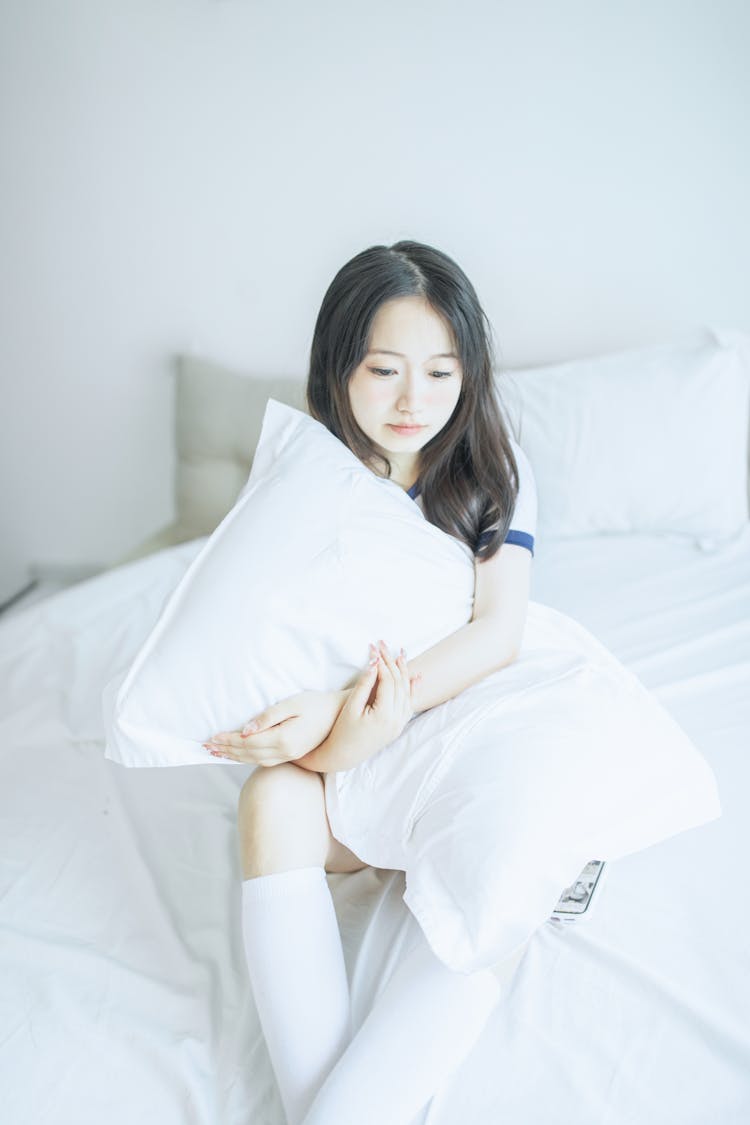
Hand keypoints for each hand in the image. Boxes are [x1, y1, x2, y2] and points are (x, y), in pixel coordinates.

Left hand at [203, 689, 348, 766]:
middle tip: (206, 747)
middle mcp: (286, 752)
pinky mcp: (293, 755)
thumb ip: (268, 717)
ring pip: (255, 760)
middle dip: (226, 750)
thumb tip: (245, 732)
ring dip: (235, 757)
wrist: (341, 713)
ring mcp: (290, 756)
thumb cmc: (316, 704)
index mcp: (284, 739)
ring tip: (218, 752)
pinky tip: (240, 755)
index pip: (248, 743)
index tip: (211, 737)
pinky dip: (248, 758)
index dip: (228, 741)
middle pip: (248, 754)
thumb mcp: (291, 704)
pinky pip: (264, 760)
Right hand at [322, 640, 420, 769]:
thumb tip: (375, 662)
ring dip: (404, 672)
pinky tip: (416, 677)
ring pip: (406, 692)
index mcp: (384, 715)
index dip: (381, 663)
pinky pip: (409, 704)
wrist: (344, 755)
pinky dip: (413, 689)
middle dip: (391, 662)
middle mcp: (396, 720)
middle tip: (383, 645)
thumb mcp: (351, 706)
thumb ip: (364, 684)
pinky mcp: (399, 726)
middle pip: (398, 684)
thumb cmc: (342, 730)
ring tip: (400, 654)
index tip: (374, 648)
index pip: (387, 681)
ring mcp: (399, 724)